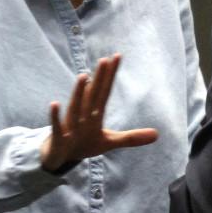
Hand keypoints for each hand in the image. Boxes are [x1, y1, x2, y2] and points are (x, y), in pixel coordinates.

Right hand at [40, 53, 158, 172]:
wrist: (59, 156)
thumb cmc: (83, 143)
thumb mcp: (110, 142)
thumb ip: (131, 137)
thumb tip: (158, 134)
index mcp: (95, 114)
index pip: (105, 91)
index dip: (111, 75)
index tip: (117, 56)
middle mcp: (83, 115)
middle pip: (93, 95)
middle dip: (99, 79)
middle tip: (104, 60)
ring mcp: (71, 125)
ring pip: (75, 107)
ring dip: (78, 92)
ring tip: (84, 76)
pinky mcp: (60, 136)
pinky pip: (57, 125)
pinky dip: (55, 116)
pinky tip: (54, 103)